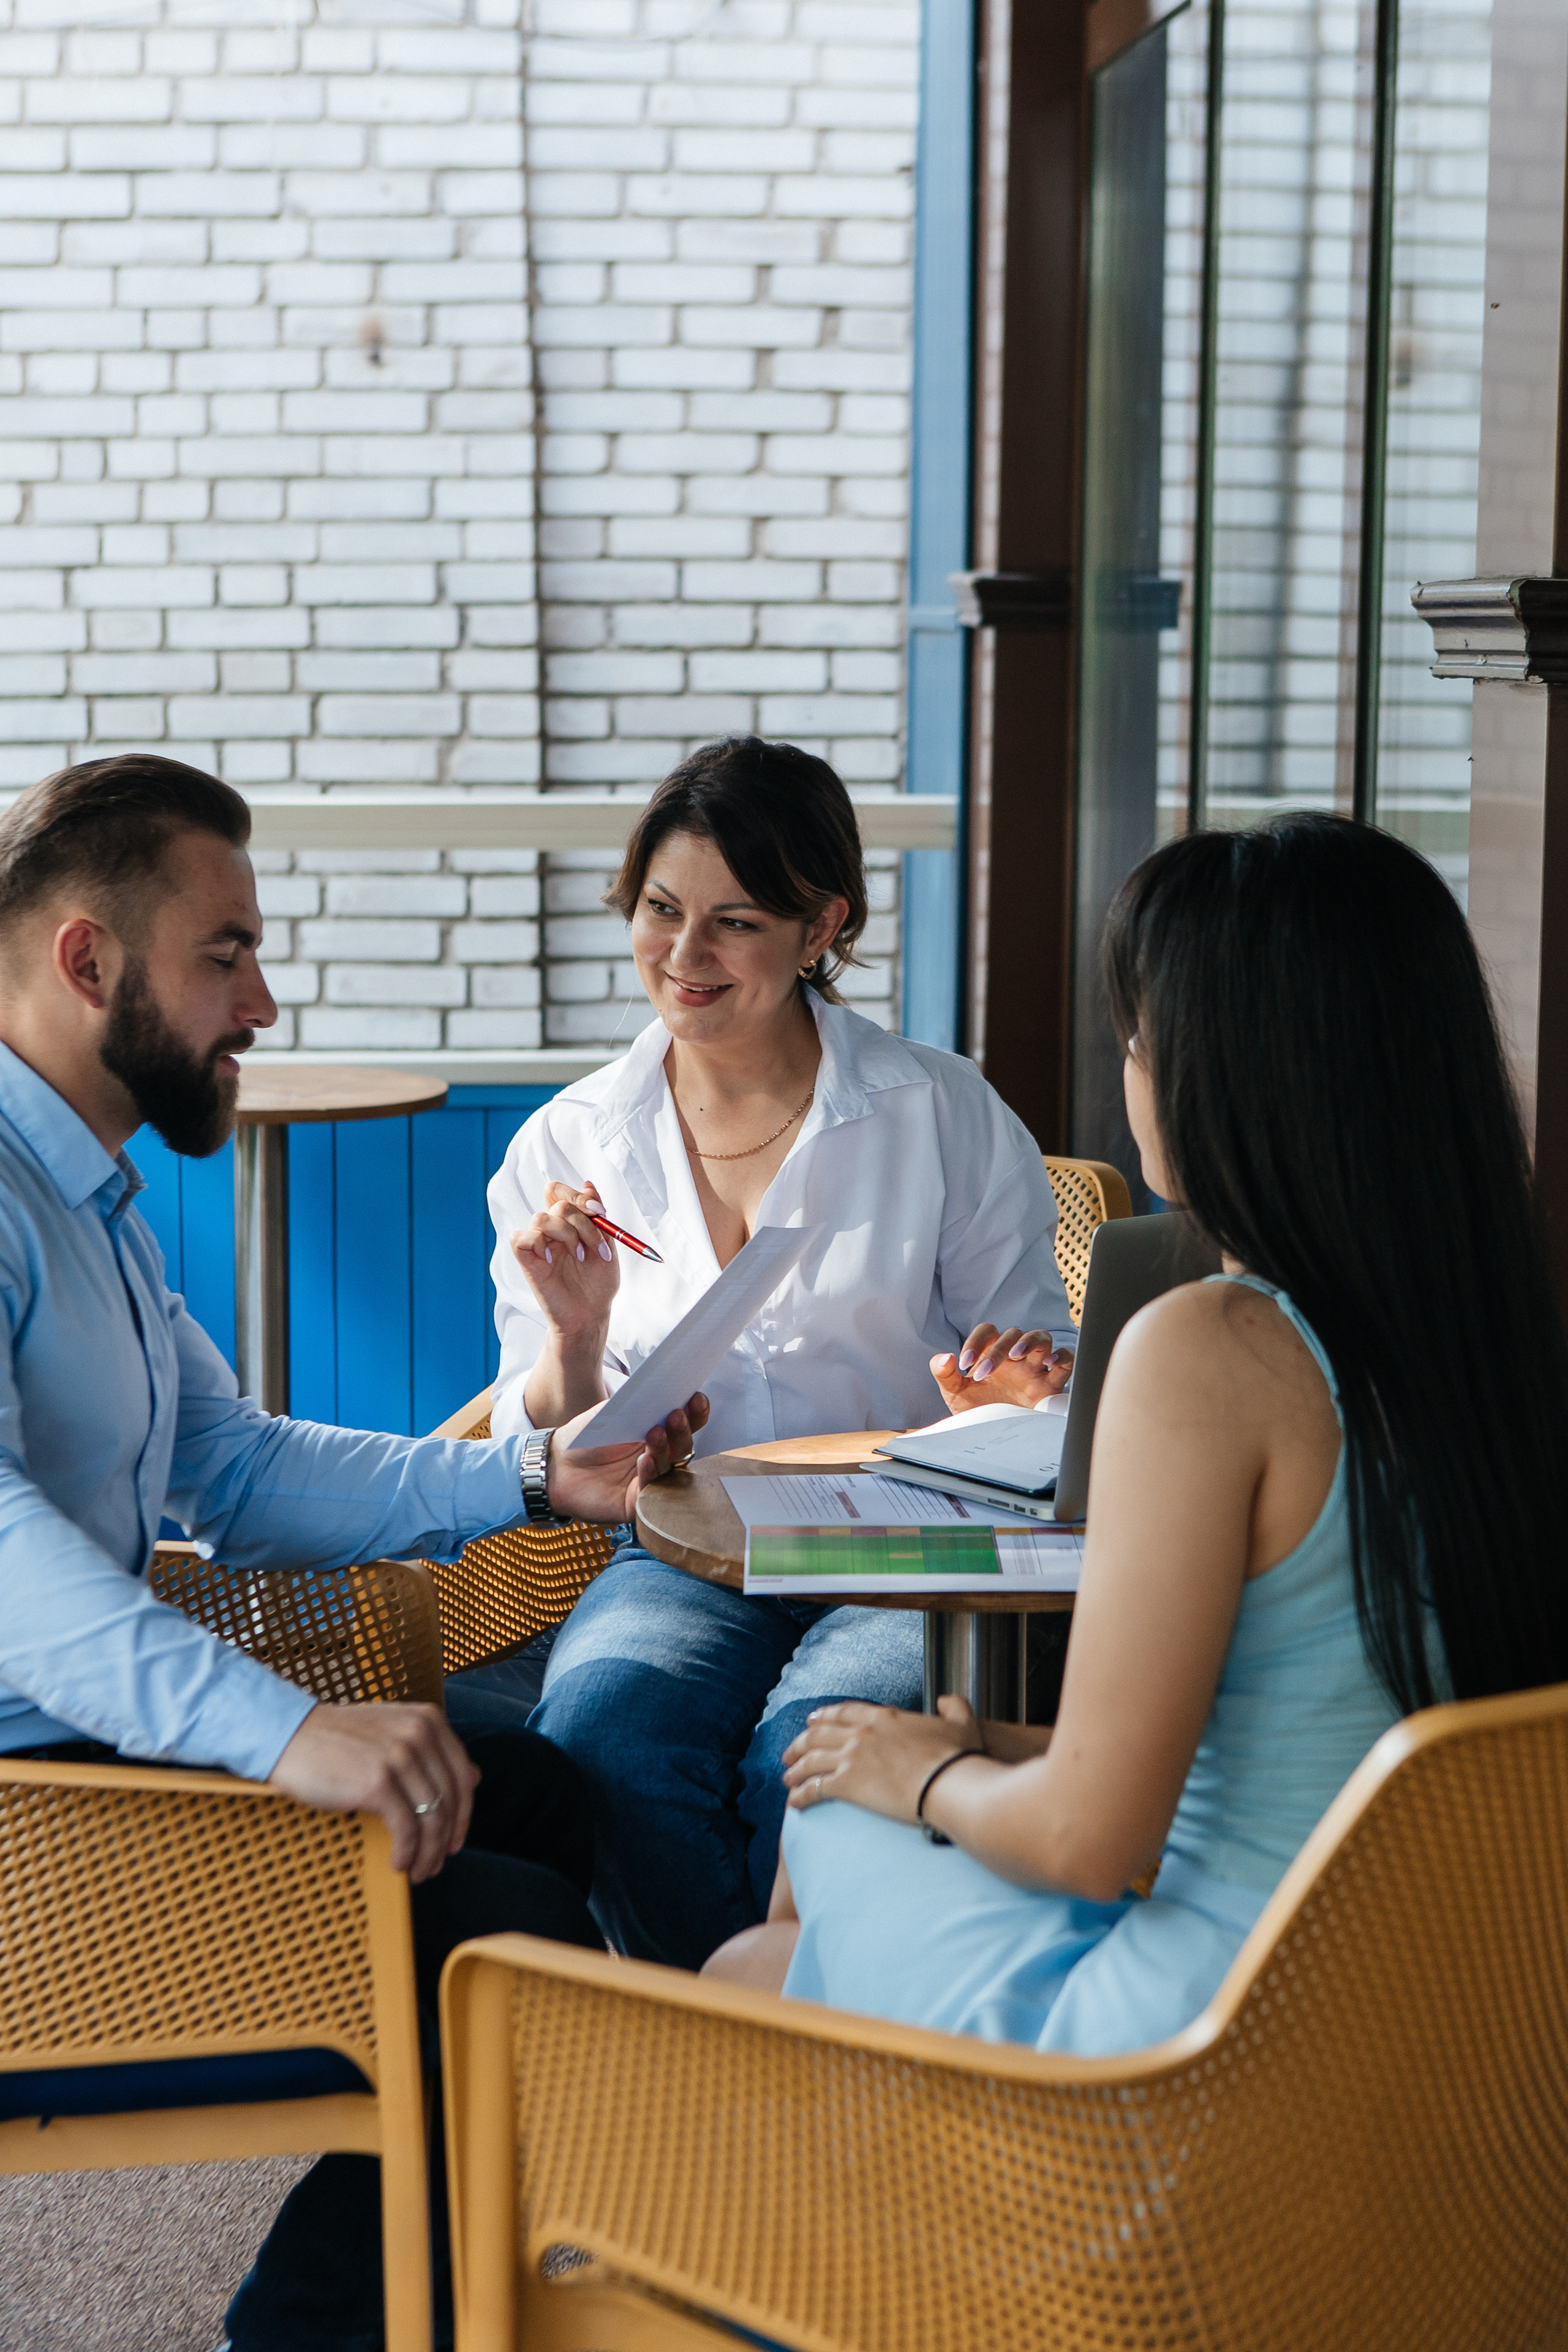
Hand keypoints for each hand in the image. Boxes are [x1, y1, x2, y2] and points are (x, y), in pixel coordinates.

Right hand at [268, 1701, 478, 1882]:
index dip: (464, 1814)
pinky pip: (406, 1828)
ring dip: (428, 1853)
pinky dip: (407, 1853)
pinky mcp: (377, 1782)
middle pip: (450, 1801)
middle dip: (446, 1840)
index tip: (455, 1839)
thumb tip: (474, 1777)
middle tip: (436, 1864)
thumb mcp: (393, 1731)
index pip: (462, 1775)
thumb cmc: (338, 1739)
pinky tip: (398, 1865)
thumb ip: (432, 1750)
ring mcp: (399, 1757)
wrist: (289, 1735)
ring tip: (419, 1871)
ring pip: (432, 1818)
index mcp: (428, 1720)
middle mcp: (419, 1734)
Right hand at [509, 1181, 618, 1342]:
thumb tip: (588, 1183)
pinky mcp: (527, 1261)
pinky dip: (539, 1244)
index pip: (559, 1191)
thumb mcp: (607, 1244)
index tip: (599, 1211)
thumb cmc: (598, 1283)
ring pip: (541, 1217)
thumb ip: (596, 1214)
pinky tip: (552, 1261)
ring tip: (580, 1257)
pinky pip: (520, 1237)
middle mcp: (551, 1230)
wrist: (591, 1314)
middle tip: (596, 1247)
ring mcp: (538, 1245)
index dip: (578, 1194)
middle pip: (558, 1202)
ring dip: (567, 1234)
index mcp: (568, 1223)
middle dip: (584, 1222)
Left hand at [548, 1392, 710, 1522]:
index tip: (697, 1397)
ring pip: (671, 1466)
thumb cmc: (585, 1438)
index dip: (695, 1412)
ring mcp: (650, 1481)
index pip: (685, 1424)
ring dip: (666, 1448)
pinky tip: (645, 1460)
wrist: (556, 1465)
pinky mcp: (637, 1502)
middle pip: (684, 1446)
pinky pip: (651, 1488)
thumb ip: (637, 1402)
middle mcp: (658, 1458)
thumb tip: (664, 1387)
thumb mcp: (612, 1412)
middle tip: (676, 1415)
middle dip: (683, 1429)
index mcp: (657, 1434)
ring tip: (656, 1432)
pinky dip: (650, 1472)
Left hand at [783, 1693, 985, 1823]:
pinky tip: (793, 1802)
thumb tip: (947, 1701)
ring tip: (786, 1778)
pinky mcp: (848, 1783)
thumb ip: (954, 1706)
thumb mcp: (962, 1723)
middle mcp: (862, 1733)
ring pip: (812, 1759)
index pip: (845, 1712)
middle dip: (801, 1742)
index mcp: (884, 1717)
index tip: (812, 1721)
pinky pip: (815, 1787)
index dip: (825, 1716)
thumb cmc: (958, 1757)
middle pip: (820, 1734)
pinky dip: (800, 1794)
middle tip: (790, 1752)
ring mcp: (852, 1757)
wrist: (949, 1783)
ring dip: (795, 1768)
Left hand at [932, 1323, 1073, 1412]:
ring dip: (1030, 1341)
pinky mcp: (1052, 1385)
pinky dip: (1062, 1356)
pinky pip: (1067, 1360)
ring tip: (1015, 1355)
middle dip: (998, 1349)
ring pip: (1042, 1337)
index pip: (988, 1331)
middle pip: (1014, 1333)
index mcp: (992, 1356)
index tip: (965, 1365)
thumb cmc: (980, 1414)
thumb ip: (945, 1375)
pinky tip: (1049, 1363)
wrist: (998, 1444)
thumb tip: (945, 1357)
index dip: (976, 1341)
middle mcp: (1015, 1359)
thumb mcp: (956, 1396)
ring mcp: (1035, 1369)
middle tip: (983, 1373)